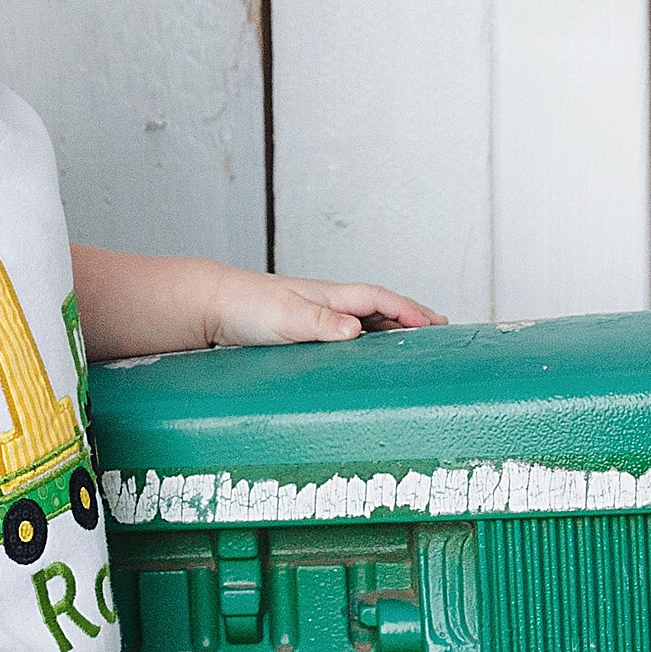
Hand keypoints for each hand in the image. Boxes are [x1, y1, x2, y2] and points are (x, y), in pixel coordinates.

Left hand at [203, 268, 443, 346]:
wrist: (211, 306)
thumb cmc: (247, 307)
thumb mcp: (286, 317)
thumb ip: (321, 323)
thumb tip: (357, 330)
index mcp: (331, 296)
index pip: (382, 299)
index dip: (410, 311)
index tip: (437, 324)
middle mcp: (328, 303)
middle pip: (380, 308)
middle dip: (410, 317)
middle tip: (438, 331)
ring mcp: (316, 316)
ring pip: (364, 320)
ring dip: (389, 329)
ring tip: (411, 345)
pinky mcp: (302, 331)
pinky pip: (345, 335)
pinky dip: (364, 341)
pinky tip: (365, 355)